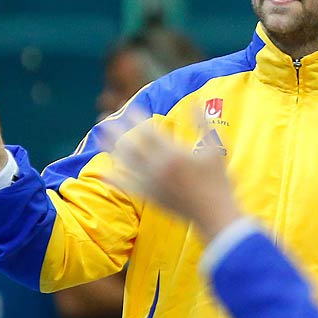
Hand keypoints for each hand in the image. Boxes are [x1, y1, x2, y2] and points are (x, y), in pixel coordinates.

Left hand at [107, 115, 239, 240]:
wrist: (214, 215)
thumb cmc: (218, 182)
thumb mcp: (214, 149)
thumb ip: (202, 124)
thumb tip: (196, 102)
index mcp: (174, 154)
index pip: (148, 130)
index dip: (136, 118)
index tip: (129, 108)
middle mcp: (158, 167)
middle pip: (130, 144)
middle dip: (116, 129)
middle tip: (105, 117)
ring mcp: (152, 184)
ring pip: (125, 162)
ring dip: (110, 148)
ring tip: (100, 136)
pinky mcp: (150, 197)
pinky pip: (127, 186)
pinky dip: (114, 178)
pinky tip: (104, 171)